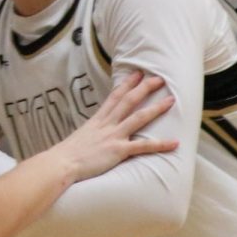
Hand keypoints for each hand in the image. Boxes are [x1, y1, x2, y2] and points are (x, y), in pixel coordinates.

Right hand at [56, 72, 175, 180]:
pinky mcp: (118, 151)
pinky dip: (160, 144)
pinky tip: (174, 142)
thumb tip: (95, 133)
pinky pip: (143, 146)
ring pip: (139, 118)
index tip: (137, 73)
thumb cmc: (68, 154)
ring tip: (171, 100)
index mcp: (98, 120)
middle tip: (159, 79)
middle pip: (129, 101)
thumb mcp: (81, 136)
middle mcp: (107, 124)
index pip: (115, 96)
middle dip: (145, 88)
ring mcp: (114, 136)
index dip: (127, 84)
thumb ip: (92, 132)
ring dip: (156, 108)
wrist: (62, 163)